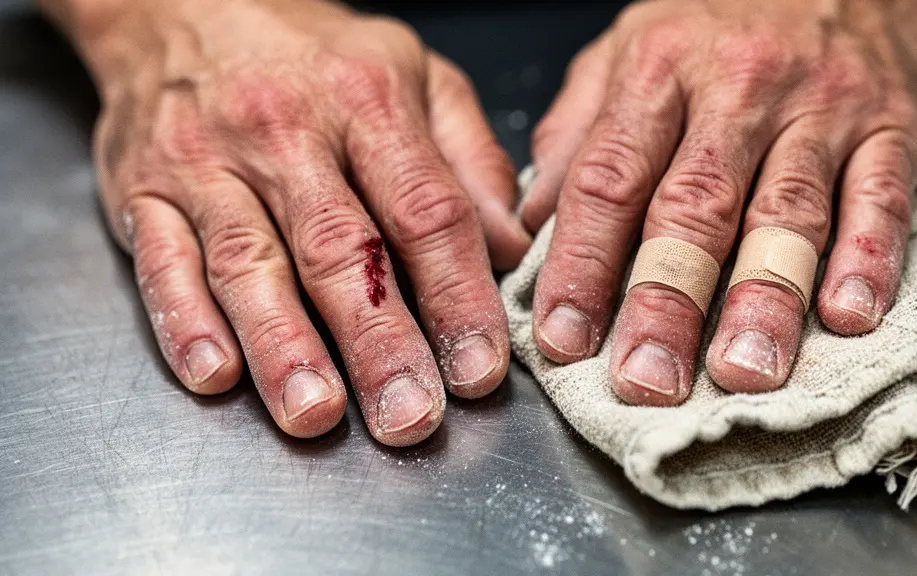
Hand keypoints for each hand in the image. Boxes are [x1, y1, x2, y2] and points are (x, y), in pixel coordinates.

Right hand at [65, 0, 530, 443]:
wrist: (185, 4)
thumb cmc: (316, 54)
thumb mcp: (417, 73)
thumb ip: (469, 160)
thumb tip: (512, 247)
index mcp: (368, 103)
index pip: (424, 210)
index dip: (456, 294)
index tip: (479, 365)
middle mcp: (286, 133)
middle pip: (338, 250)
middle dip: (377, 342)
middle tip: (409, 415)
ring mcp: (208, 164)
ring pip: (249, 266)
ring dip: (283, 348)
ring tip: (316, 414)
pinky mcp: (144, 191)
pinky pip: (162, 263)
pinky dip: (184, 323)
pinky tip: (215, 376)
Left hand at [521, 0, 916, 403]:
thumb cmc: (715, 23)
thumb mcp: (624, 53)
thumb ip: (576, 137)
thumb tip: (529, 228)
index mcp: (657, 73)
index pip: (609, 180)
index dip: (581, 264)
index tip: (562, 339)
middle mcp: (737, 90)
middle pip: (693, 209)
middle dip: (665, 301)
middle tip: (645, 378)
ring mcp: (821, 108)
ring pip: (787, 213)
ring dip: (764, 299)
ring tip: (742, 369)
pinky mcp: (893, 126)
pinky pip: (880, 197)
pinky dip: (868, 258)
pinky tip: (847, 316)